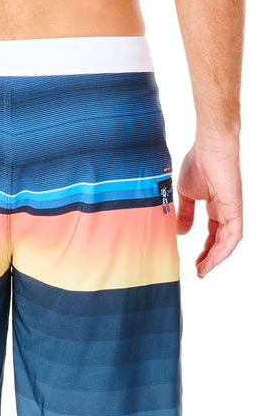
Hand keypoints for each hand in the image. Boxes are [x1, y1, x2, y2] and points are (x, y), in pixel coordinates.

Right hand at [176, 133, 242, 278]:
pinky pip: (233, 234)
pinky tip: (213, 258)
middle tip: (199, 272)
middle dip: (210, 258)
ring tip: (203, 270)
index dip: (205, 249)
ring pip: (228, 241)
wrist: (209, 144)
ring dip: (216, 258)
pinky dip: (224, 248)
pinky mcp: (234, 207)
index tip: (195, 263)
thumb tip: (182, 232)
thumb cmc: (198, 161)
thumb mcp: (186, 193)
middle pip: (221, 241)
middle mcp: (227, 210)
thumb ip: (185, 213)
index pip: (213, 233)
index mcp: (216, 206)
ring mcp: (232, 209)